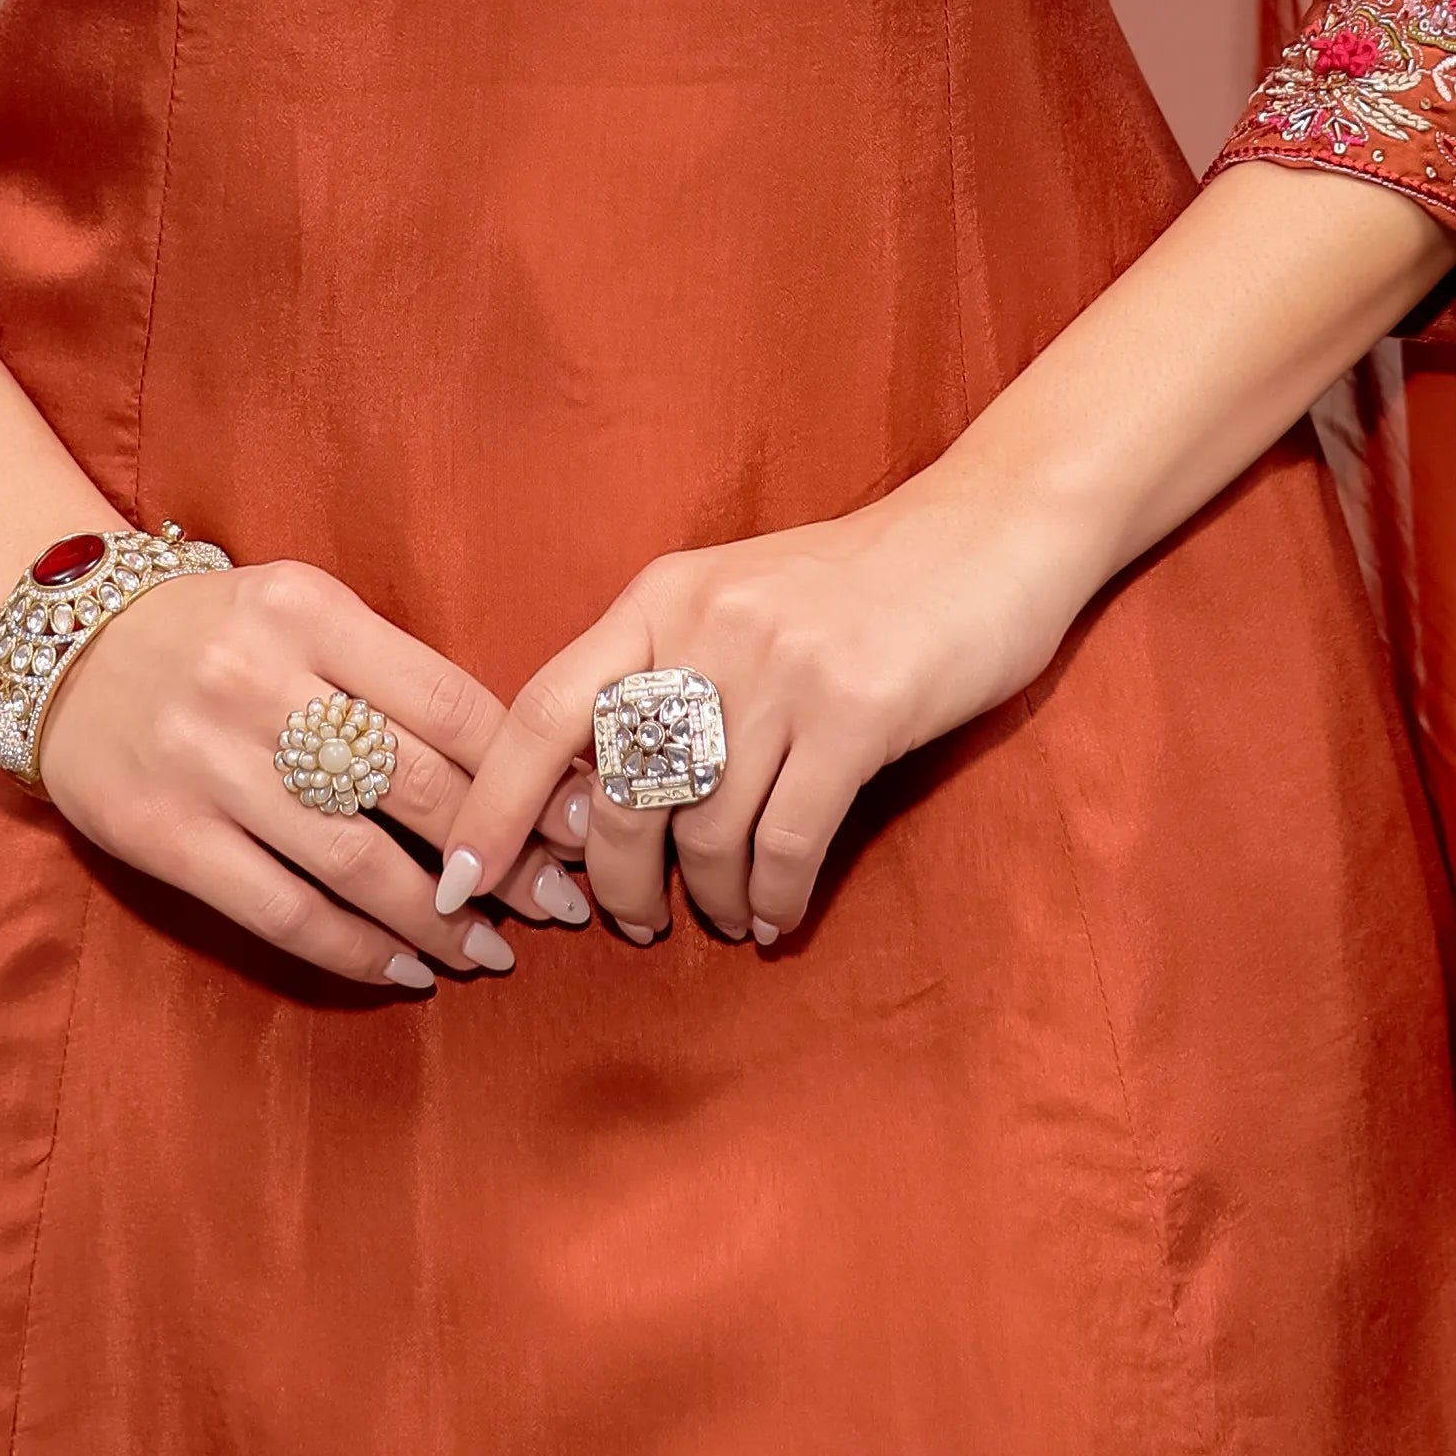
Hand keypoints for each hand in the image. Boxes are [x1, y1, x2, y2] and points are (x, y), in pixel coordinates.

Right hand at [32, 556, 585, 994]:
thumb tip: (516, 768)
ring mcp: (210, 763)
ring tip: (491, 950)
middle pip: (415, 786)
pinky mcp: (165, 835)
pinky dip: (355, 950)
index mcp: (310, 610)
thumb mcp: (304, 611)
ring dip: (438, 920)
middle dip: (505, 856)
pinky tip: (405, 970)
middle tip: (562, 901)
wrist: (64, 647)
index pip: (448, 703)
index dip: (525, 776)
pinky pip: (282, 910)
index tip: (579, 823)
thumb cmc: (216, 633)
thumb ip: (390, 675)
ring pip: (356, 861)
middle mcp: (261, 681)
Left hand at [439, 479, 1098, 948]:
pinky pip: (787, 841)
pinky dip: (773, 895)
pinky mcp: (858, 711)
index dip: (492, 804)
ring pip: (703, 829)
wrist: (991, 531)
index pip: (544, 711)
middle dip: (616, 880)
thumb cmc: (855, 585)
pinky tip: (777, 915)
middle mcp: (708, 627)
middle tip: (633, 925)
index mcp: (660, 597)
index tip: (465, 880)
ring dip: (705, 897)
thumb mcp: (735, 601)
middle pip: (617, 790)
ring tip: (724, 919)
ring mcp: (783, 668)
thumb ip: (662, 676)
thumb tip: (578, 802)